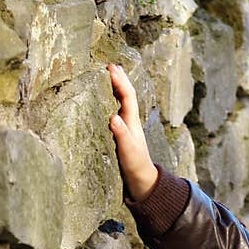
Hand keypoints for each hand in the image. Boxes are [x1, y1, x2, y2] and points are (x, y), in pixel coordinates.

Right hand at [107, 63, 157, 201]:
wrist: (143, 182)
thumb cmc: (135, 167)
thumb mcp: (128, 152)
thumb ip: (122, 135)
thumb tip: (113, 117)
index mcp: (132, 122)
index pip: (127, 96)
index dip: (120, 81)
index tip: (110, 67)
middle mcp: (130, 122)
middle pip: (126, 95)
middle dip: (119, 80)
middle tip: (109, 66)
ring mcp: (127, 129)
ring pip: (122, 103)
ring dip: (116, 90)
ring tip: (107, 78)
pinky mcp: (122, 136)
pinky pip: (116, 113)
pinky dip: (111, 104)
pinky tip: (105, 104)